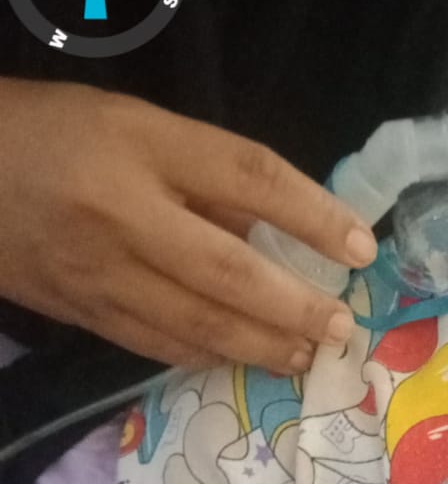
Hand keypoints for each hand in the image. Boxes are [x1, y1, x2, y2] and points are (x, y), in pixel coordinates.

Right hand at [0, 79, 376, 371]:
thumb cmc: (51, 133)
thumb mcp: (129, 123)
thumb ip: (200, 174)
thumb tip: (278, 229)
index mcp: (140, 144)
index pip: (247, 176)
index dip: (312, 214)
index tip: (360, 245)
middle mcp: (121, 211)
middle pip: (228, 270)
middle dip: (294, 306)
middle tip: (340, 327)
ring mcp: (97, 270)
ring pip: (196, 322)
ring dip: (261, 345)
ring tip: (307, 356)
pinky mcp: (80, 311)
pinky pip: (157, 344)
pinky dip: (207, 356)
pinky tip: (243, 361)